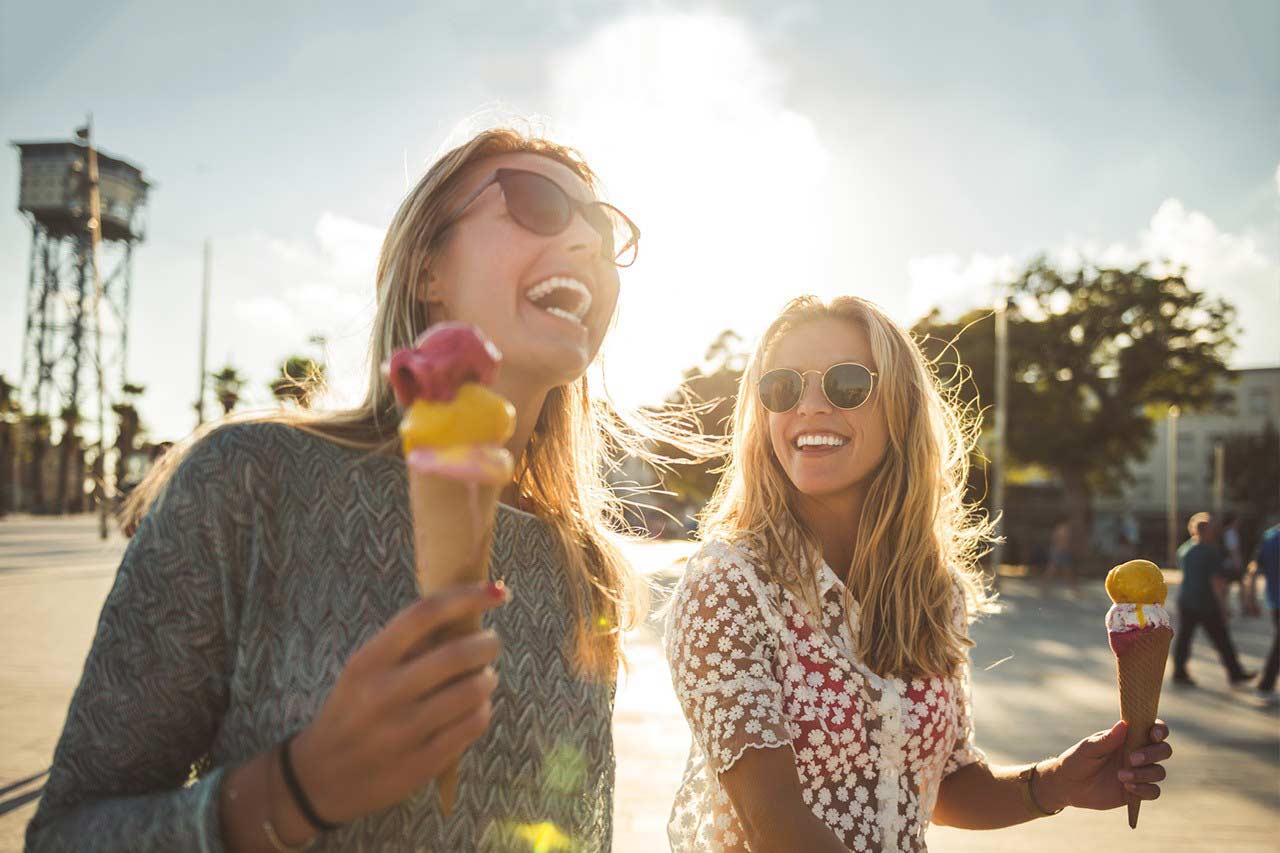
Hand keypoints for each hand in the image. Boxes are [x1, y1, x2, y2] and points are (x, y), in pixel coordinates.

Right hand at [290, 582, 507, 824]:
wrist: (321, 778)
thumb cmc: (352, 711)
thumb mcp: (364, 670)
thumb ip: (407, 644)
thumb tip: (466, 611)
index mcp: (369, 661)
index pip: (426, 613)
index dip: (469, 597)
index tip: (497, 592)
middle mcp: (385, 693)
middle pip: (459, 653)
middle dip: (487, 643)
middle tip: (490, 643)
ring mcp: (404, 731)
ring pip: (473, 690)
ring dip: (487, 678)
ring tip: (482, 678)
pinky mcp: (422, 763)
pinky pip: (473, 725)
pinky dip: (483, 710)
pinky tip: (474, 708)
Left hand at [1037, 720, 1170, 811]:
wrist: (1068, 785)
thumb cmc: (1078, 760)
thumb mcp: (1088, 748)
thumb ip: (1107, 739)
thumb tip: (1123, 724)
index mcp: (1128, 737)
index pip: (1153, 729)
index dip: (1159, 730)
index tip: (1153, 734)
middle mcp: (1138, 753)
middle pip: (1163, 750)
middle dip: (1152, 754)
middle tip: (1131, 758)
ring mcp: (1139, 773)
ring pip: (1159, 772)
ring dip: (1144, 774)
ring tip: (1120, 776)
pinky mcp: (1137, 792)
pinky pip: (1154, 791)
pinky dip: (1144, 789)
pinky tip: (1127, 788)